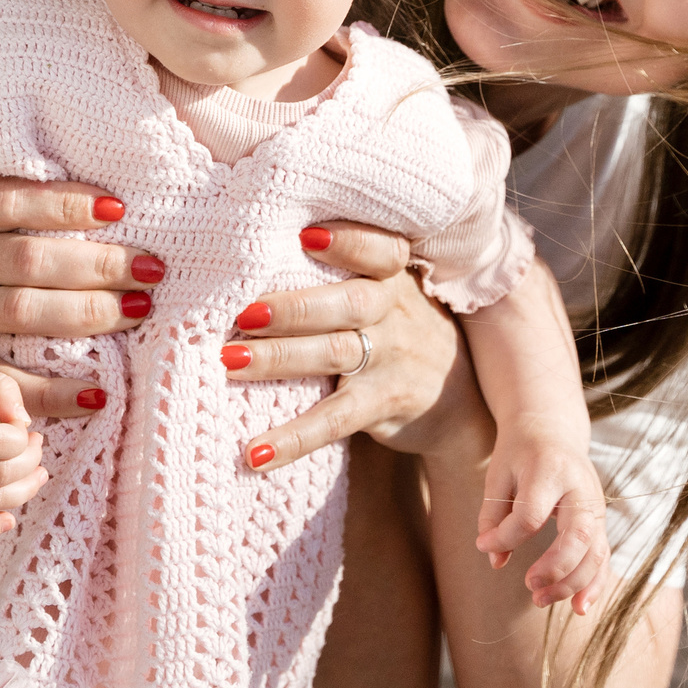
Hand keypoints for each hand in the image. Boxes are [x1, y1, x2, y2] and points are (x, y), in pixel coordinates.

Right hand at [0, 175, 157, 415]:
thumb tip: (88, 198)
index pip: (7, 199)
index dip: (63, 201)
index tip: (118, 207)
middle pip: (29, 258)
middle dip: (98, 262)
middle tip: (152, 268)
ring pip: (22, 311)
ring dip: (88, 312)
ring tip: (138, 311)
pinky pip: (5, 383)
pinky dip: (54, 392)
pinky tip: (97, 394)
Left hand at [224, 223, 492, 471]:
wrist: (457, 399)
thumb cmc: (400, 329)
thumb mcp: (390, 292)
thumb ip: (345, 274)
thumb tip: (253, 259)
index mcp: (392, 276)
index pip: (380, 251)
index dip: (347, 242)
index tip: (304, 235)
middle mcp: (392, 311)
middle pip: (347, 303)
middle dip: (294, 306)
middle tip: (244, 312)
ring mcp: (389, 359)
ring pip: (333, 355)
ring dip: (280, 358)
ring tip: (230, 360)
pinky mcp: (382, 404)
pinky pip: (336, 421)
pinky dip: (296, 437)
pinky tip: (258, 452)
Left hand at [475, 428, 609, 613]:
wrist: (553, 429)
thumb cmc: (519, 453)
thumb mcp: (498, 475)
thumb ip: (493, 516)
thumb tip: (495, 560)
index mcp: (550, 470)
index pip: (530, 514)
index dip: (505, 536)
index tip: (484, 544)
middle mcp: (580, 487)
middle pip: (577, 534)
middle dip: (555, 568)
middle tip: (529, 587)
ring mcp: (596, 504)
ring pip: (595, 550)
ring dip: (573, 583)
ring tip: (541, 600)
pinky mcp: (600, 520)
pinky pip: (603, 555)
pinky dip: (595, 583)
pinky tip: (580, 607)